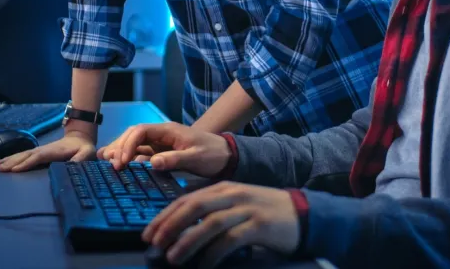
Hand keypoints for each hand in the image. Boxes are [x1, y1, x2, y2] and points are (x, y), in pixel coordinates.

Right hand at [0, 131, 95, 171]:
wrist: (79, 137)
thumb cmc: (83, 148)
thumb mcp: (87, 152)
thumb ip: (81, 158)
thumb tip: (73, 165)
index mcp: (54, 151)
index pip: (38, 157)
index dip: (27, 162)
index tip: (15, 170)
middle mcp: (44, 150)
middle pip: (26, 155)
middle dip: (14, 162)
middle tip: (1, 169)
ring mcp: (40, 150)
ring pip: (22, 155)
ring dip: (10, 160)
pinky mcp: (37, 153)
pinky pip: (23, 156)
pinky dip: (12, 158)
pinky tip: (1, 162)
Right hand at [97, 122, 230, 176]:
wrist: (226, 156)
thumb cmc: (212, 154)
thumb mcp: (196, 158)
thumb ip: (175, 159)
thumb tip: (152, 162)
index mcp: (168, 130)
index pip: (141, 131)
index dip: (128, 144)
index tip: (123, 161)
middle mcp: (161, 134)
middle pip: (133, 135)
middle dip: (120, 147)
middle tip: (112, 165)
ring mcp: (160, 143)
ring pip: (134, 143)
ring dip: (121, 151)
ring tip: (106, 162)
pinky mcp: (161, 153)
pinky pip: (140, 153)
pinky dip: (128, 158)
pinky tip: (118, 164)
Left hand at [143, 182, 298, 267]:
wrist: (301, 213)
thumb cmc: (263, 212)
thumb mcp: (234, 205)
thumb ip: (212, 211)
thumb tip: (181, 229)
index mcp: (222, 188)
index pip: (186, 199)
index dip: (165, 215)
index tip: (148, 232)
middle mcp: (232, 194)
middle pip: (194, 206)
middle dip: (170, 225)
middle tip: (154, 243)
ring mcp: (246, 208)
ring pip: (210, 223)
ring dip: (188, 241)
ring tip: (172, 257)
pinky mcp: (259, 225)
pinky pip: (231, 239)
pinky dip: (214, 253)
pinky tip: (204, 266)